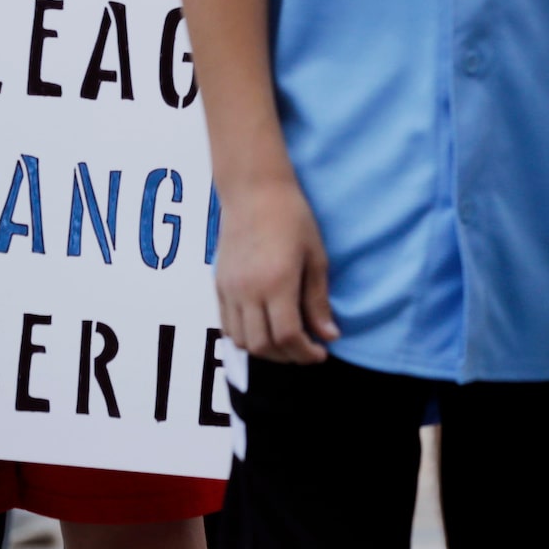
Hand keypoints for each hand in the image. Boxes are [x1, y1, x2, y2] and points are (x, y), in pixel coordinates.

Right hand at [214, 178, 338, 363]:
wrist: (254, 191)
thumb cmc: (291, 218)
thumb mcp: (315, 257)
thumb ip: (318, 300)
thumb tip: (328, 335)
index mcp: (276, 282)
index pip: (288, 336)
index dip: (306, 353)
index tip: (321, 353)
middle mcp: (248, 290)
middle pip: (263, 345)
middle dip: (288, 357)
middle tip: (306, 351)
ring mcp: (229, 289)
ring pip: (241, 340)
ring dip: (265, 350)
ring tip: (286, 343)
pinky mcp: (219, 284)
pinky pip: (226, 325)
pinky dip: (244, 337)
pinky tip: (263, 330)